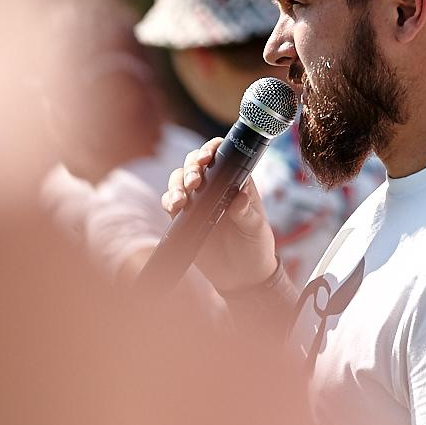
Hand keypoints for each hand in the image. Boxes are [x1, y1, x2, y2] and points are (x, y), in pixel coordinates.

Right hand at [164, 139, 280, 294]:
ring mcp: (198, 200)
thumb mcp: (256, 230)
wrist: (241, 276)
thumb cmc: (255, 247)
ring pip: (179, 179)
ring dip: (178, 183)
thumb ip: (247, 214)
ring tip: (183, 198)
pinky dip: (169, 200)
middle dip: (191, 167)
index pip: (222, 155)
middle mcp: (215, 186)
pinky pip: (170, 201)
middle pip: (195, 163)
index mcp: (235, 182)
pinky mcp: (184, 217)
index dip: (211, 149)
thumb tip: (239, 197)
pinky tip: (175, 207)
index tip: (207, 157)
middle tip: (195, 181)